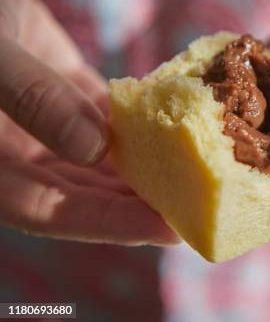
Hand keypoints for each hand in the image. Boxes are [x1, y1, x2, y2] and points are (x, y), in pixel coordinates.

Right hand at [0, 0, 178, 244]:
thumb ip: (35, 98)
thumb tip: (95, 149)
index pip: (47, 209)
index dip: (109, 224)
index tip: (167, 230)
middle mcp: (15, 151)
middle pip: (82, 192)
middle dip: (139, 204)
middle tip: (198, 208)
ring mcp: (41, 120)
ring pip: (98, 158)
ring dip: (145, 167)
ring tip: (197, 175)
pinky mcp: (63, 90)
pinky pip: (106, 116)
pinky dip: (139, 123)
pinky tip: (177, 126)